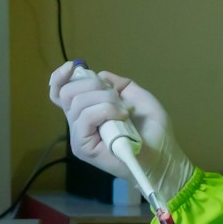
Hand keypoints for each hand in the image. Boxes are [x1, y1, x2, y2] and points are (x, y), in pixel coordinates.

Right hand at [49, 62, 194, 201]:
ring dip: (105, 99)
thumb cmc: (154, 132)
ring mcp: (79, 136)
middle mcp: (77, 123)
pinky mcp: (83, 146)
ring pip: (78, 102)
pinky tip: (122, 115)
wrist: (163, 157)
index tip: (72, 67)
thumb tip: (100, 74)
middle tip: (116, 96)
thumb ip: (119, 85)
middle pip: (67, 92)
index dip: (60, 77)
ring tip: (125, 110)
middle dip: (92, 85)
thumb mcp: (138, 97)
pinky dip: (105, 110)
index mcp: (86, 111)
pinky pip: (86, 117)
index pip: (59, 92)